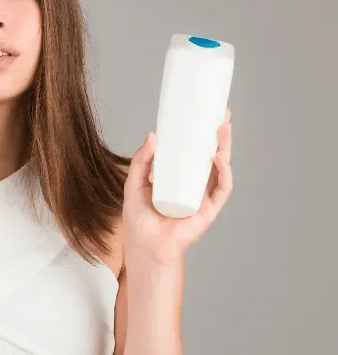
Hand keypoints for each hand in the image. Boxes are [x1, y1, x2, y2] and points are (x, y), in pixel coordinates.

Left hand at [122, 108, 233, 264]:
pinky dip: (223, 172)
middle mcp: (195, 186)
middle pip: (212, 156)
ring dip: (224, 148)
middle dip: (220, 136)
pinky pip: (221, 188)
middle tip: (222, 114)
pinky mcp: (209, 210)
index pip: (194, 152)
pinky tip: (217, 158)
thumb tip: (152, 135)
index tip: (206, 114)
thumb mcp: (135, 182)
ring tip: (222, 129)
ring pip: (221, 169)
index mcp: (179, 178)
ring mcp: (204, 197)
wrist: (145, 245)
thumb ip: (142, 160)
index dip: (202, 135)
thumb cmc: (140, 219)